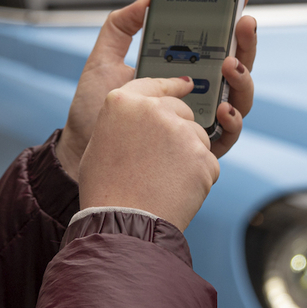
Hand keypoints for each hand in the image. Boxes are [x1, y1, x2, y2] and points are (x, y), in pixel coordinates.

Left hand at [57, 0, 258, 179]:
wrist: (80, 151)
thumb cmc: (93, 110)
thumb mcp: (104, 61)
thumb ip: (120, 28)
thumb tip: (146, 0)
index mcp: (179, 70)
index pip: (214, 43)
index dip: (230, 20)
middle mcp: (197, 93)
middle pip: (235, 66)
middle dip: (246, 42)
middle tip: (242, 22)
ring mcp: (202, 119)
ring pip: (240, 97)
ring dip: (242, 78)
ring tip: (228, 65)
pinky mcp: (199, 148)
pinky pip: (230, 134)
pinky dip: (233, 119)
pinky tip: (222, 108)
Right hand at [77, 77, 219, 231]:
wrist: (124, 223)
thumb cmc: (106, 189)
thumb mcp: (100, 142)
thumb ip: (124, 121)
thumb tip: (142, 120)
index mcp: (123, 102)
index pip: (155, 83)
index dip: (173, 85)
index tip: (187, 85)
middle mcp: (154, 110)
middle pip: (181, 111)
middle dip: (177, 132)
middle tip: (159, 162)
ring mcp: (181, 132)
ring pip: (197, 137)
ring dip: (188, 155)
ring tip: (163, 180)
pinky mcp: (202, 155)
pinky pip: (206, 163)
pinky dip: (197, 177)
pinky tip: (176, 191)